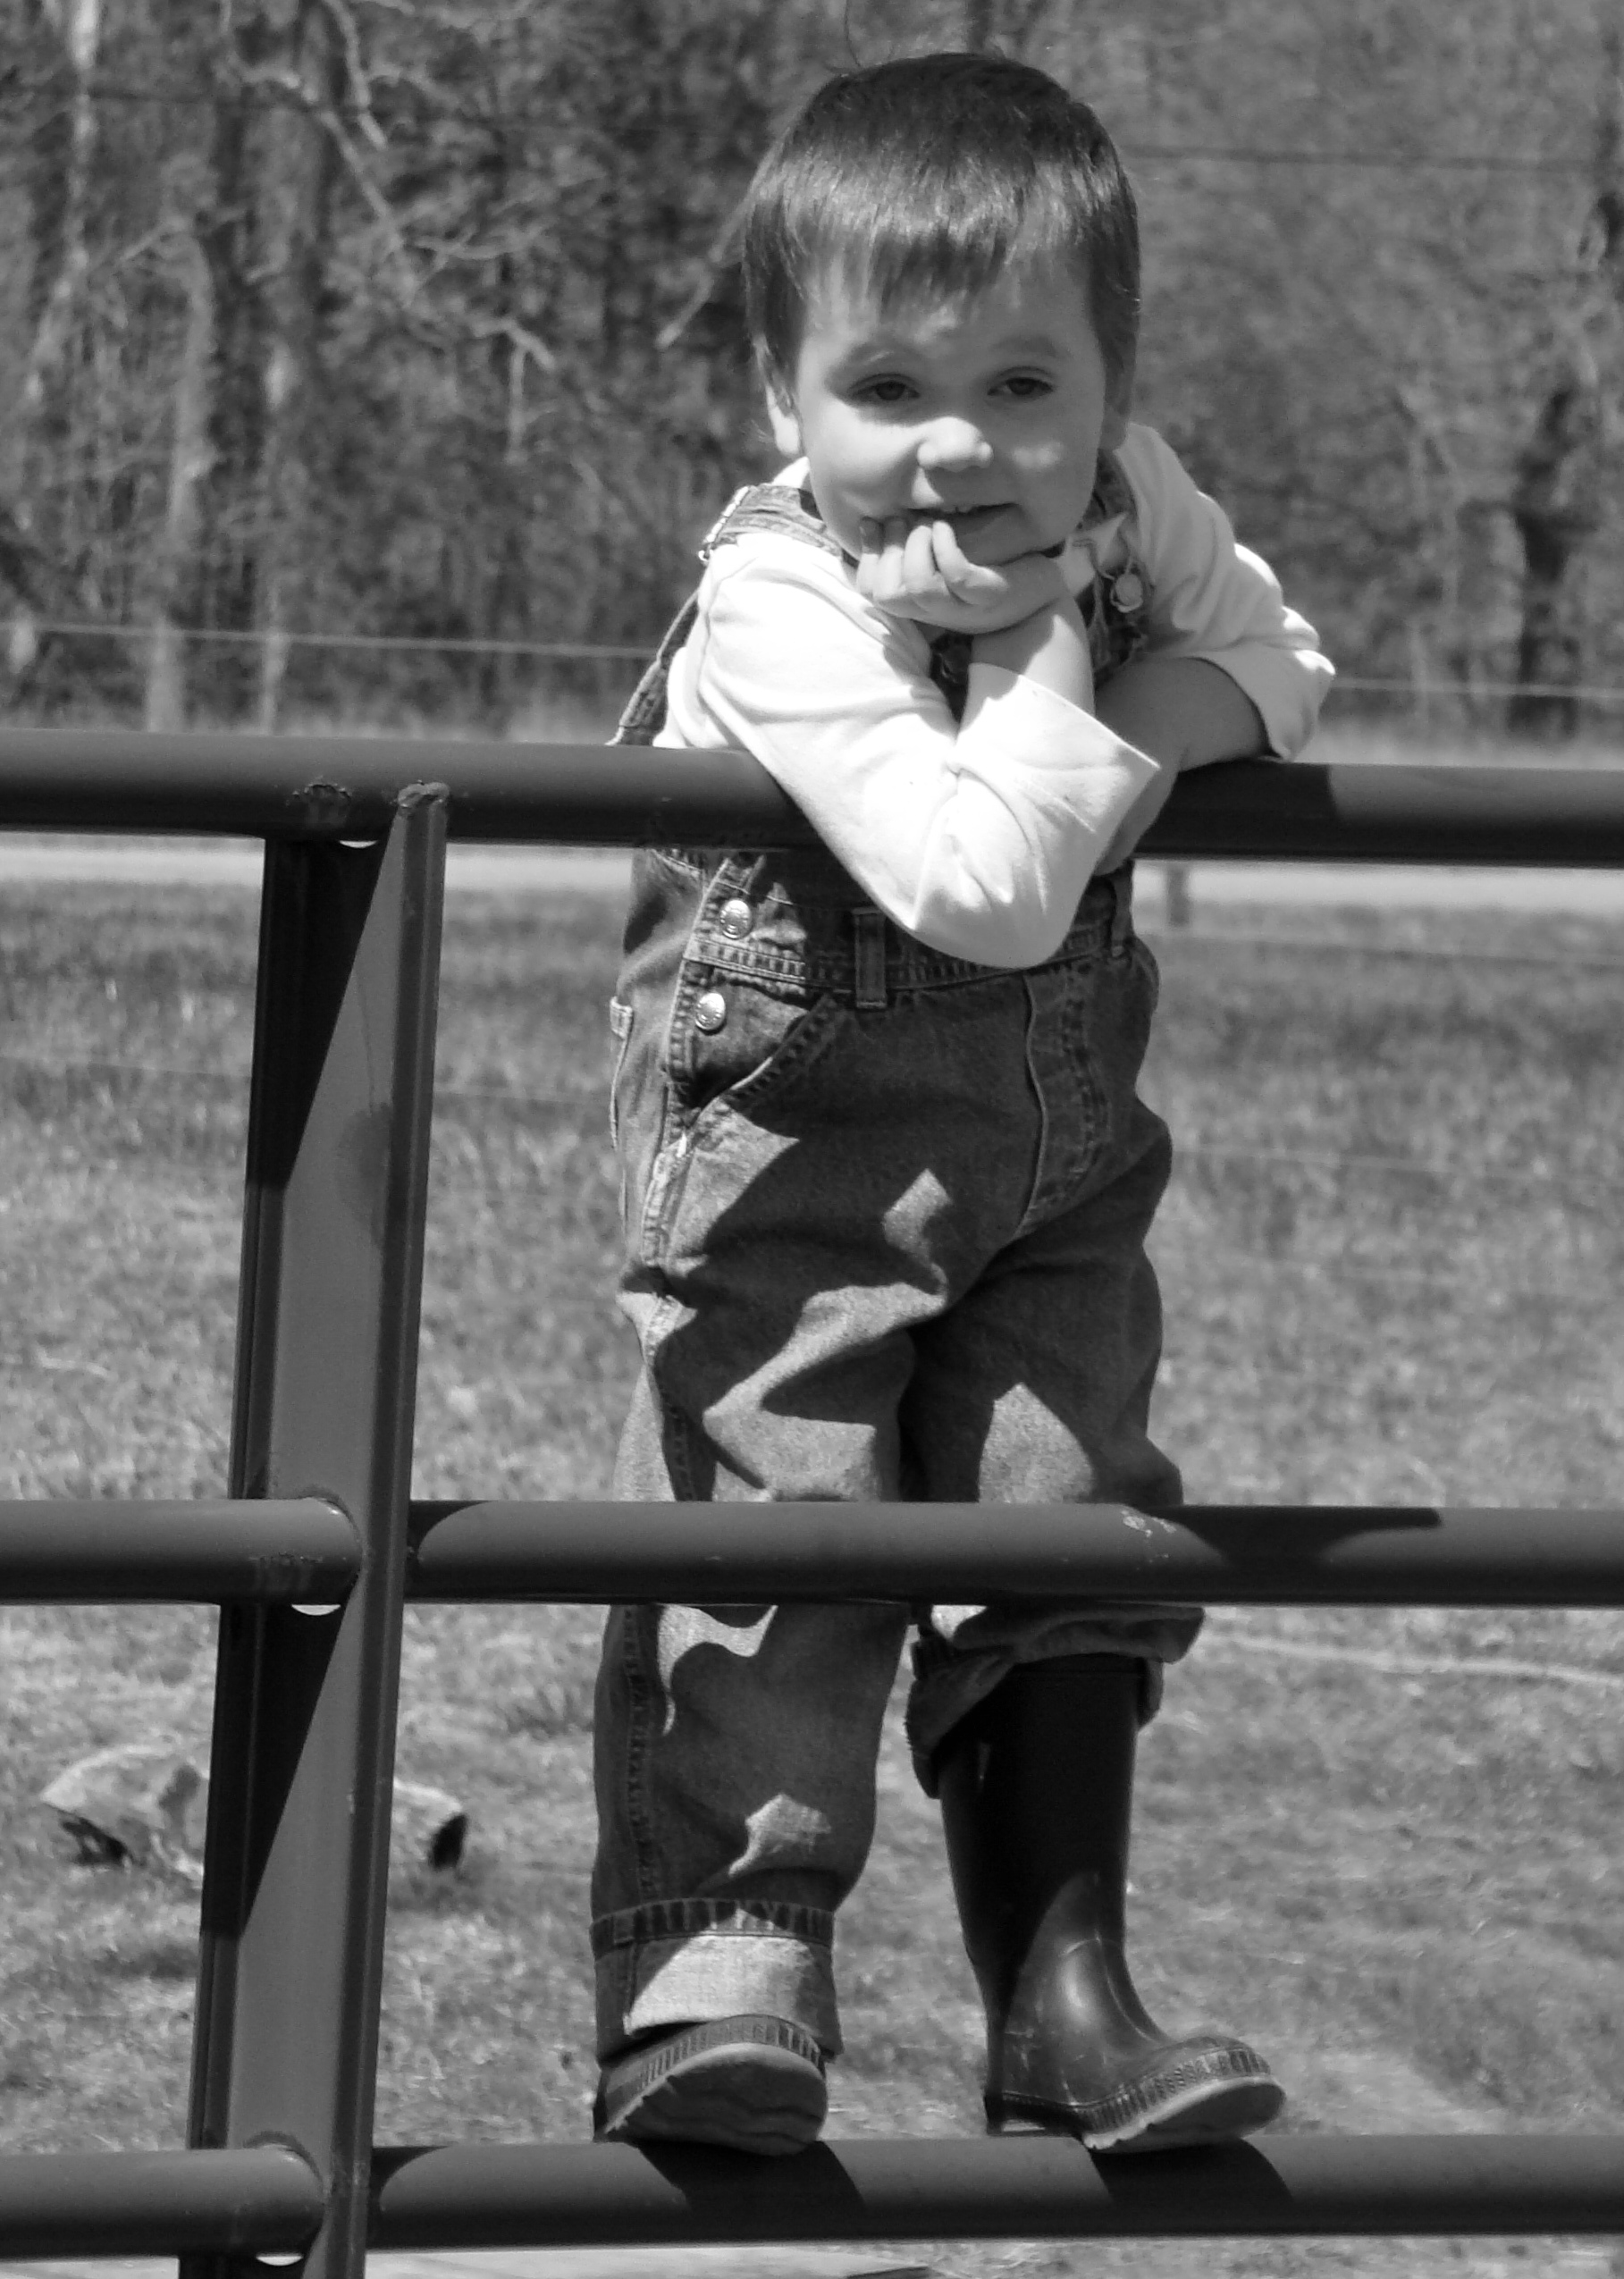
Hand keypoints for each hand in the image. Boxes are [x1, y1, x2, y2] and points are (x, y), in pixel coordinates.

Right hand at [854, 514, 1065, 633]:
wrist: (1043, 598)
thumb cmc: (991, 570)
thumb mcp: (949, 556)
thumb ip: (919, 545)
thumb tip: (882, 516)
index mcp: (921, 601)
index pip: (872, 591)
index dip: (865, 556)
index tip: (873, 521)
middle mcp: (937, 610)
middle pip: (887, 595)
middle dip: (887, 550)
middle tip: (904, 519)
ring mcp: (964, 607)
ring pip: (918, 588)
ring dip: (915, 548)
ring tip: (928, 524)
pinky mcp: (993, 596)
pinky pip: (958, 578)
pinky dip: (947, 549)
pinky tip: (948, 528)